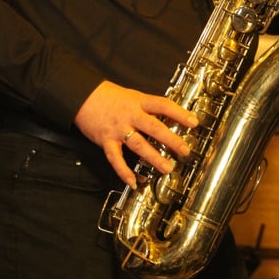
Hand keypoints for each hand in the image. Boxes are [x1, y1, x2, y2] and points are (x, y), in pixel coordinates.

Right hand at [74, 81, 198, 187]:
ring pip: (138, 144)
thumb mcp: (133, 96)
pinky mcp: (106, 140)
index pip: (163, 105)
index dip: (179, 113)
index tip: (194, 122)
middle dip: (171, 140)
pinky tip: (133, 181)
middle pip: (154, 127)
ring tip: (167, 168)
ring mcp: (118, 129)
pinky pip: (116, 158)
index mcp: (139, 102)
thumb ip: (148, 108)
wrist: (84, 96)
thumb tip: (170, 118)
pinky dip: (124, 171)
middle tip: (185, 150)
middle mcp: (130, 115)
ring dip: (154, 157)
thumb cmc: (111, 97)